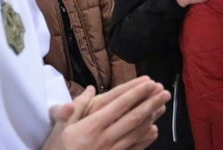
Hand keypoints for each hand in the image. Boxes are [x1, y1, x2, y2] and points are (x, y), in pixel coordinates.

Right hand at [44, 76, 170, 149]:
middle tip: (164, 91)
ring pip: (136, 132)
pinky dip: (145, 140)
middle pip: (133, 117)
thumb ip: (74, 108)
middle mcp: (104, 138)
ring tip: (163, 106)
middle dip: (150, 103)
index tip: (149, 82)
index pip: (119, 105)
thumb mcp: (58, 128)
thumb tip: (90, 89)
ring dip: (152, 118)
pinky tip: (154, 131)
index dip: (136, 92)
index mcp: (91, 126)